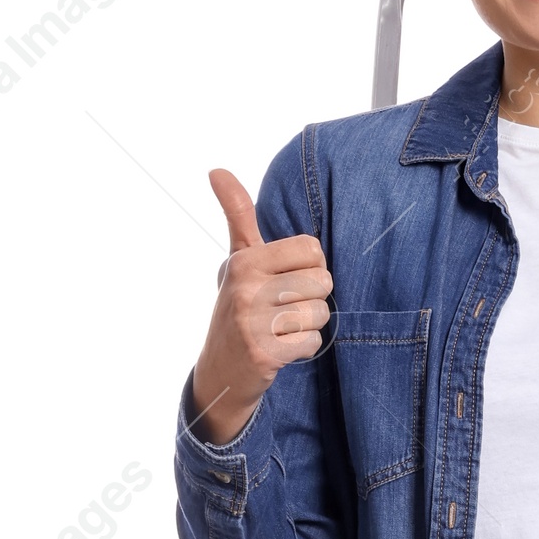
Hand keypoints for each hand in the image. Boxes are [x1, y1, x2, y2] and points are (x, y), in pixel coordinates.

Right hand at [188, 169, 331, 447]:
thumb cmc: (239, 306)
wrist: (221, 369)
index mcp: (245, 260)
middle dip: (313, 299)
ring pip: (319, 314)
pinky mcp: (264, 354)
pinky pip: (311, 342)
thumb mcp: (238, 259)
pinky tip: (282, 348)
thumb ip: (237, 214)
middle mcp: (246, 288)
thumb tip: (216, 169)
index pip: (313, 250)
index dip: (311, 267)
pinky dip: (303, 348)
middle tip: (286, 309)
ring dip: (308, 325)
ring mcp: (252, 322)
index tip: (288, 280)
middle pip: (321, 283)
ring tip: (282, 329)